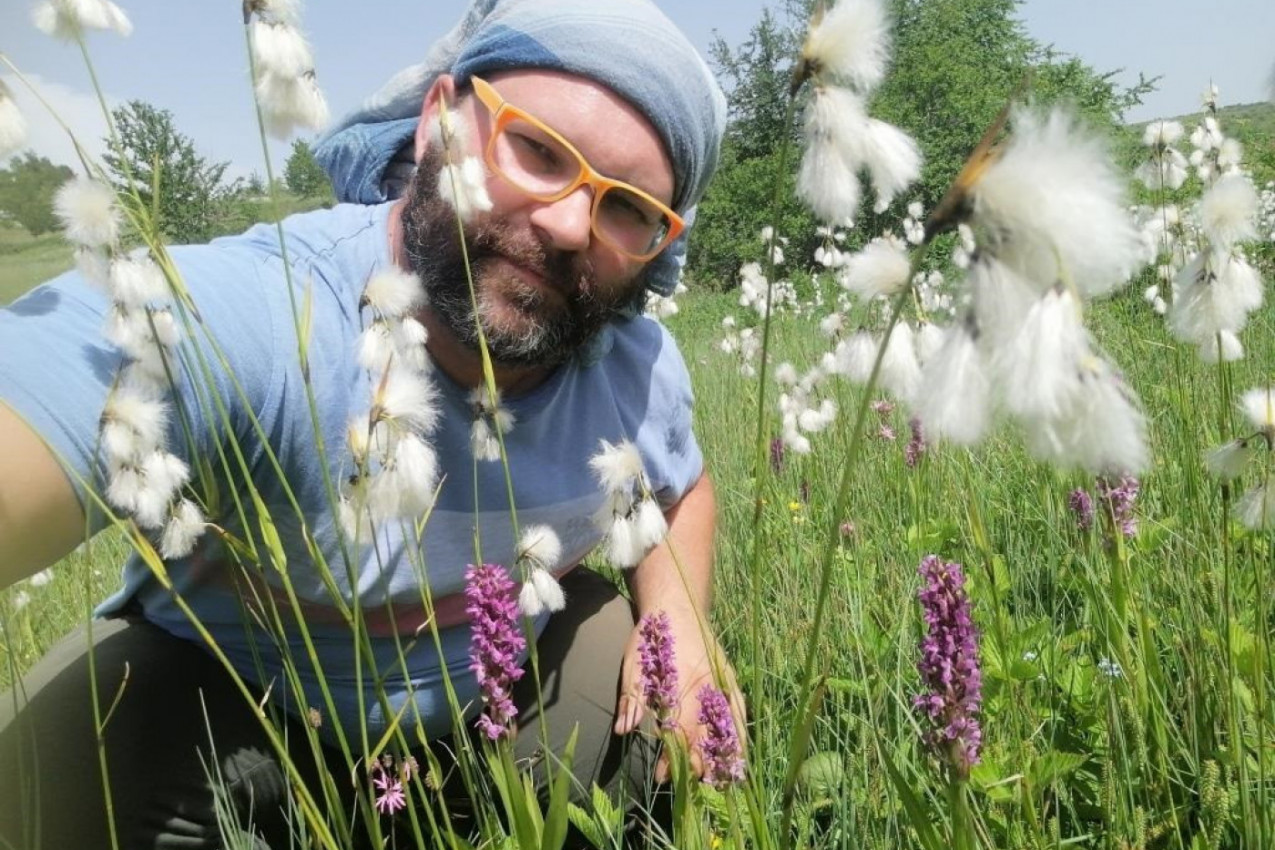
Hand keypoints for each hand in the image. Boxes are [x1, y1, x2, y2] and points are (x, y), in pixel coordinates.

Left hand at [613, 610, 745, 781]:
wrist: (678, 605)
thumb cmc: (653, 635)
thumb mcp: (634, 663)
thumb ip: (632, 698)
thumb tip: (624, 730)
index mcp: (684, 681)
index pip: (681, 729)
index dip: (672, 756)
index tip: (662, 776)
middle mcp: (708, 684)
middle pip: (707, 734)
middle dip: (698, 762)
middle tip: (690, 784)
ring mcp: (723, 681)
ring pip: (730, 725)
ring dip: (724, 754)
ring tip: (722, 781)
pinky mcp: (730, 679)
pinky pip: (740, 711)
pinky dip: (739, 733)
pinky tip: (738, 752)